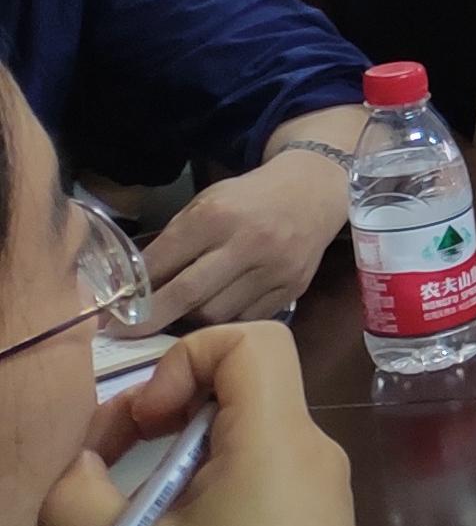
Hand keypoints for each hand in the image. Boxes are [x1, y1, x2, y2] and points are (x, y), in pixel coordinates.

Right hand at [39, 325, 437, 525]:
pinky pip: (259, 469)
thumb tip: (73, 466)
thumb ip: (77, 496)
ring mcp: (320, 488)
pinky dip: (207, 481)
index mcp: (281, 440)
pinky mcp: (315, 523)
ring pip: (246, 430)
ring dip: (180, 451)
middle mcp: (313, 450)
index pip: (252, 341)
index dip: (186, 359)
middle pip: (242, 383)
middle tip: (114, 462)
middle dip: (167, 406)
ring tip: (133, 508)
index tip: (144, 422)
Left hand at [140, 132, 352, 325]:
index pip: (164, 261)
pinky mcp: (293, 288)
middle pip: (188, 295)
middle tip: (127, 333)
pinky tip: (216, 312)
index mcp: (218, 215)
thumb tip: (137, 286)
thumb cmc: (249, 198)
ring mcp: (275, 269)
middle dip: (151, 318)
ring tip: (179, 316)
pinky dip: (225, 320)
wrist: (314, 191)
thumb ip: (176, 241)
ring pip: (217, 314)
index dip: (133, 291)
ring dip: (190, 320)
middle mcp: (248, 243)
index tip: (109, 313)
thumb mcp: (207, 203)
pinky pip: (247, 318)